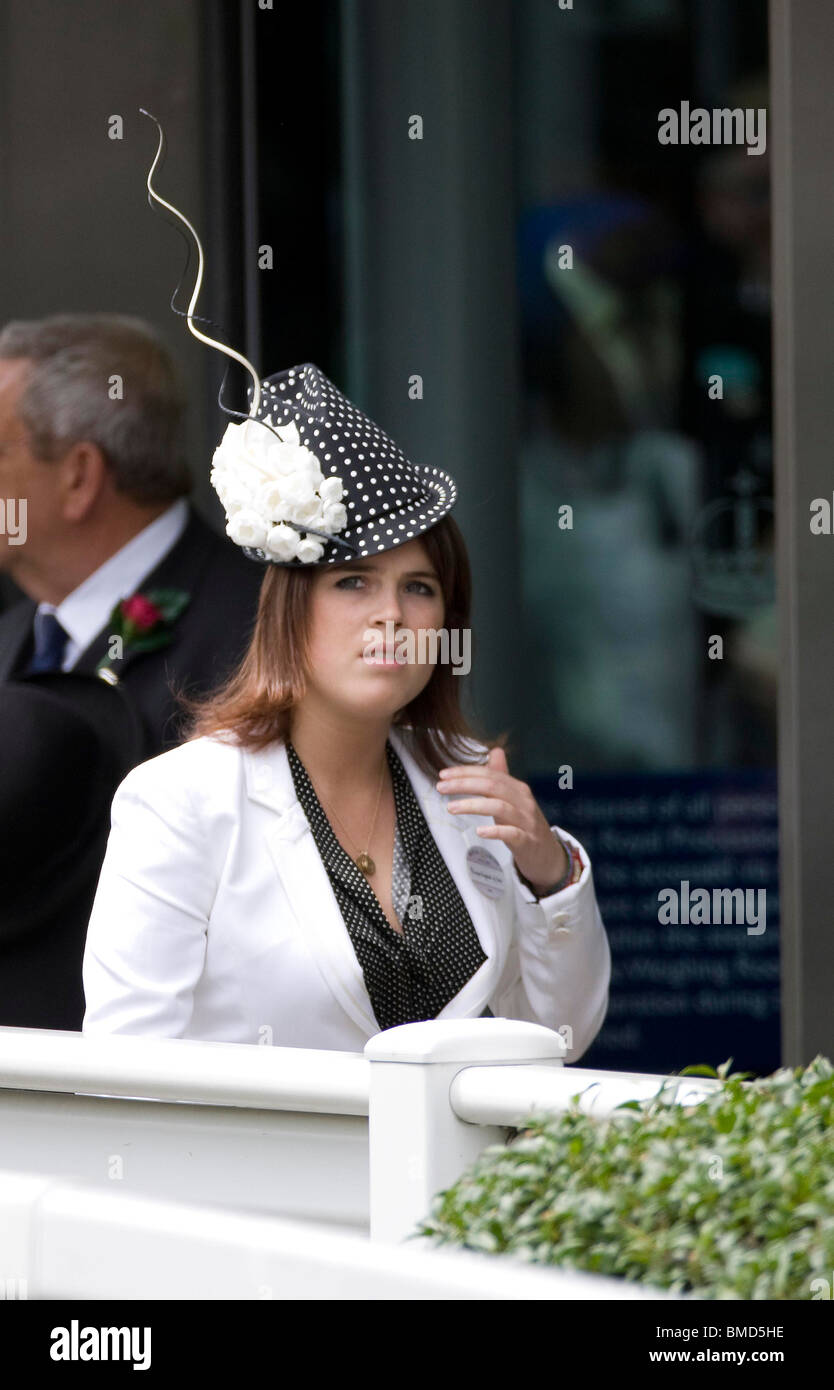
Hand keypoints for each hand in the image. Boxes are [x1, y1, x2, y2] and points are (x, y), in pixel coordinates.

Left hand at [436, 746, 568, 893]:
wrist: (548, 855)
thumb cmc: (525, 825)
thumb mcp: (514, 798)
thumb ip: (502, 776)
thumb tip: (495, 751)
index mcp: (517, 788)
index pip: (490, 774)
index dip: (465, 772)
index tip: (443, 775)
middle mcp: (523, 801)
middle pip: (492, 786)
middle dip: (464, 784)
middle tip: (441, 787)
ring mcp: (526, 821)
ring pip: (499, 807)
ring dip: (472, 806)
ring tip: (451, 808)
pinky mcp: (527, 841)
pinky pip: (512, 833)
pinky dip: (495, 831)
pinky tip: (480, 831)